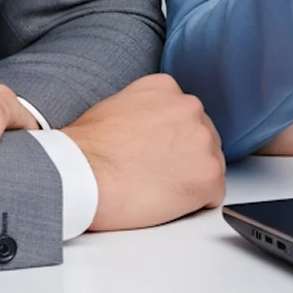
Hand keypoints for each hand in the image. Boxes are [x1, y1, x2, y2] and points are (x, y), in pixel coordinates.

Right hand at [62, 74, 224, 230]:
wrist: (80, 175)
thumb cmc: (85, 150)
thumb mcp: (115, 106)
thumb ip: (144, 111)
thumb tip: (148, 129)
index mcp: (167, 88)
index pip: (182, 115)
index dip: (169, 140)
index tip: (156, 153)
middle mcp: (190, 107)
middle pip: (200, 137)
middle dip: (184, 157)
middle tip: (156, 175)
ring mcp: (203, 140)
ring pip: (209, 163)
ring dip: (189, 179)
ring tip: (156, 190)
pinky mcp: (208, 174)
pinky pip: (213, 194)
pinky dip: (195, 203)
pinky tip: (168, 204)